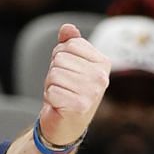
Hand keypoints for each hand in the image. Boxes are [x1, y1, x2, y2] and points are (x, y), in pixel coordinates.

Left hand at [37, 23, 110, 150]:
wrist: (65, 126)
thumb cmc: (67, 91)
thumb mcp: (69, 64)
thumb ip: (70, 43)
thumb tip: (67, 27)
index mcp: (103, 62)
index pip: (70, 44)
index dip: (60, 57)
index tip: (68, 73)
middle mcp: (101, 76)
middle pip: (60, 58)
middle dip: (54, 72)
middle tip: (63, 87)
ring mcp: (92, 92)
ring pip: (54, 73)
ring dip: (51, 85)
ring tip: (61, 96)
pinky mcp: (79, 106)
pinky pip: (51, 91)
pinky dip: (50, 99)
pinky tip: (59, 106)